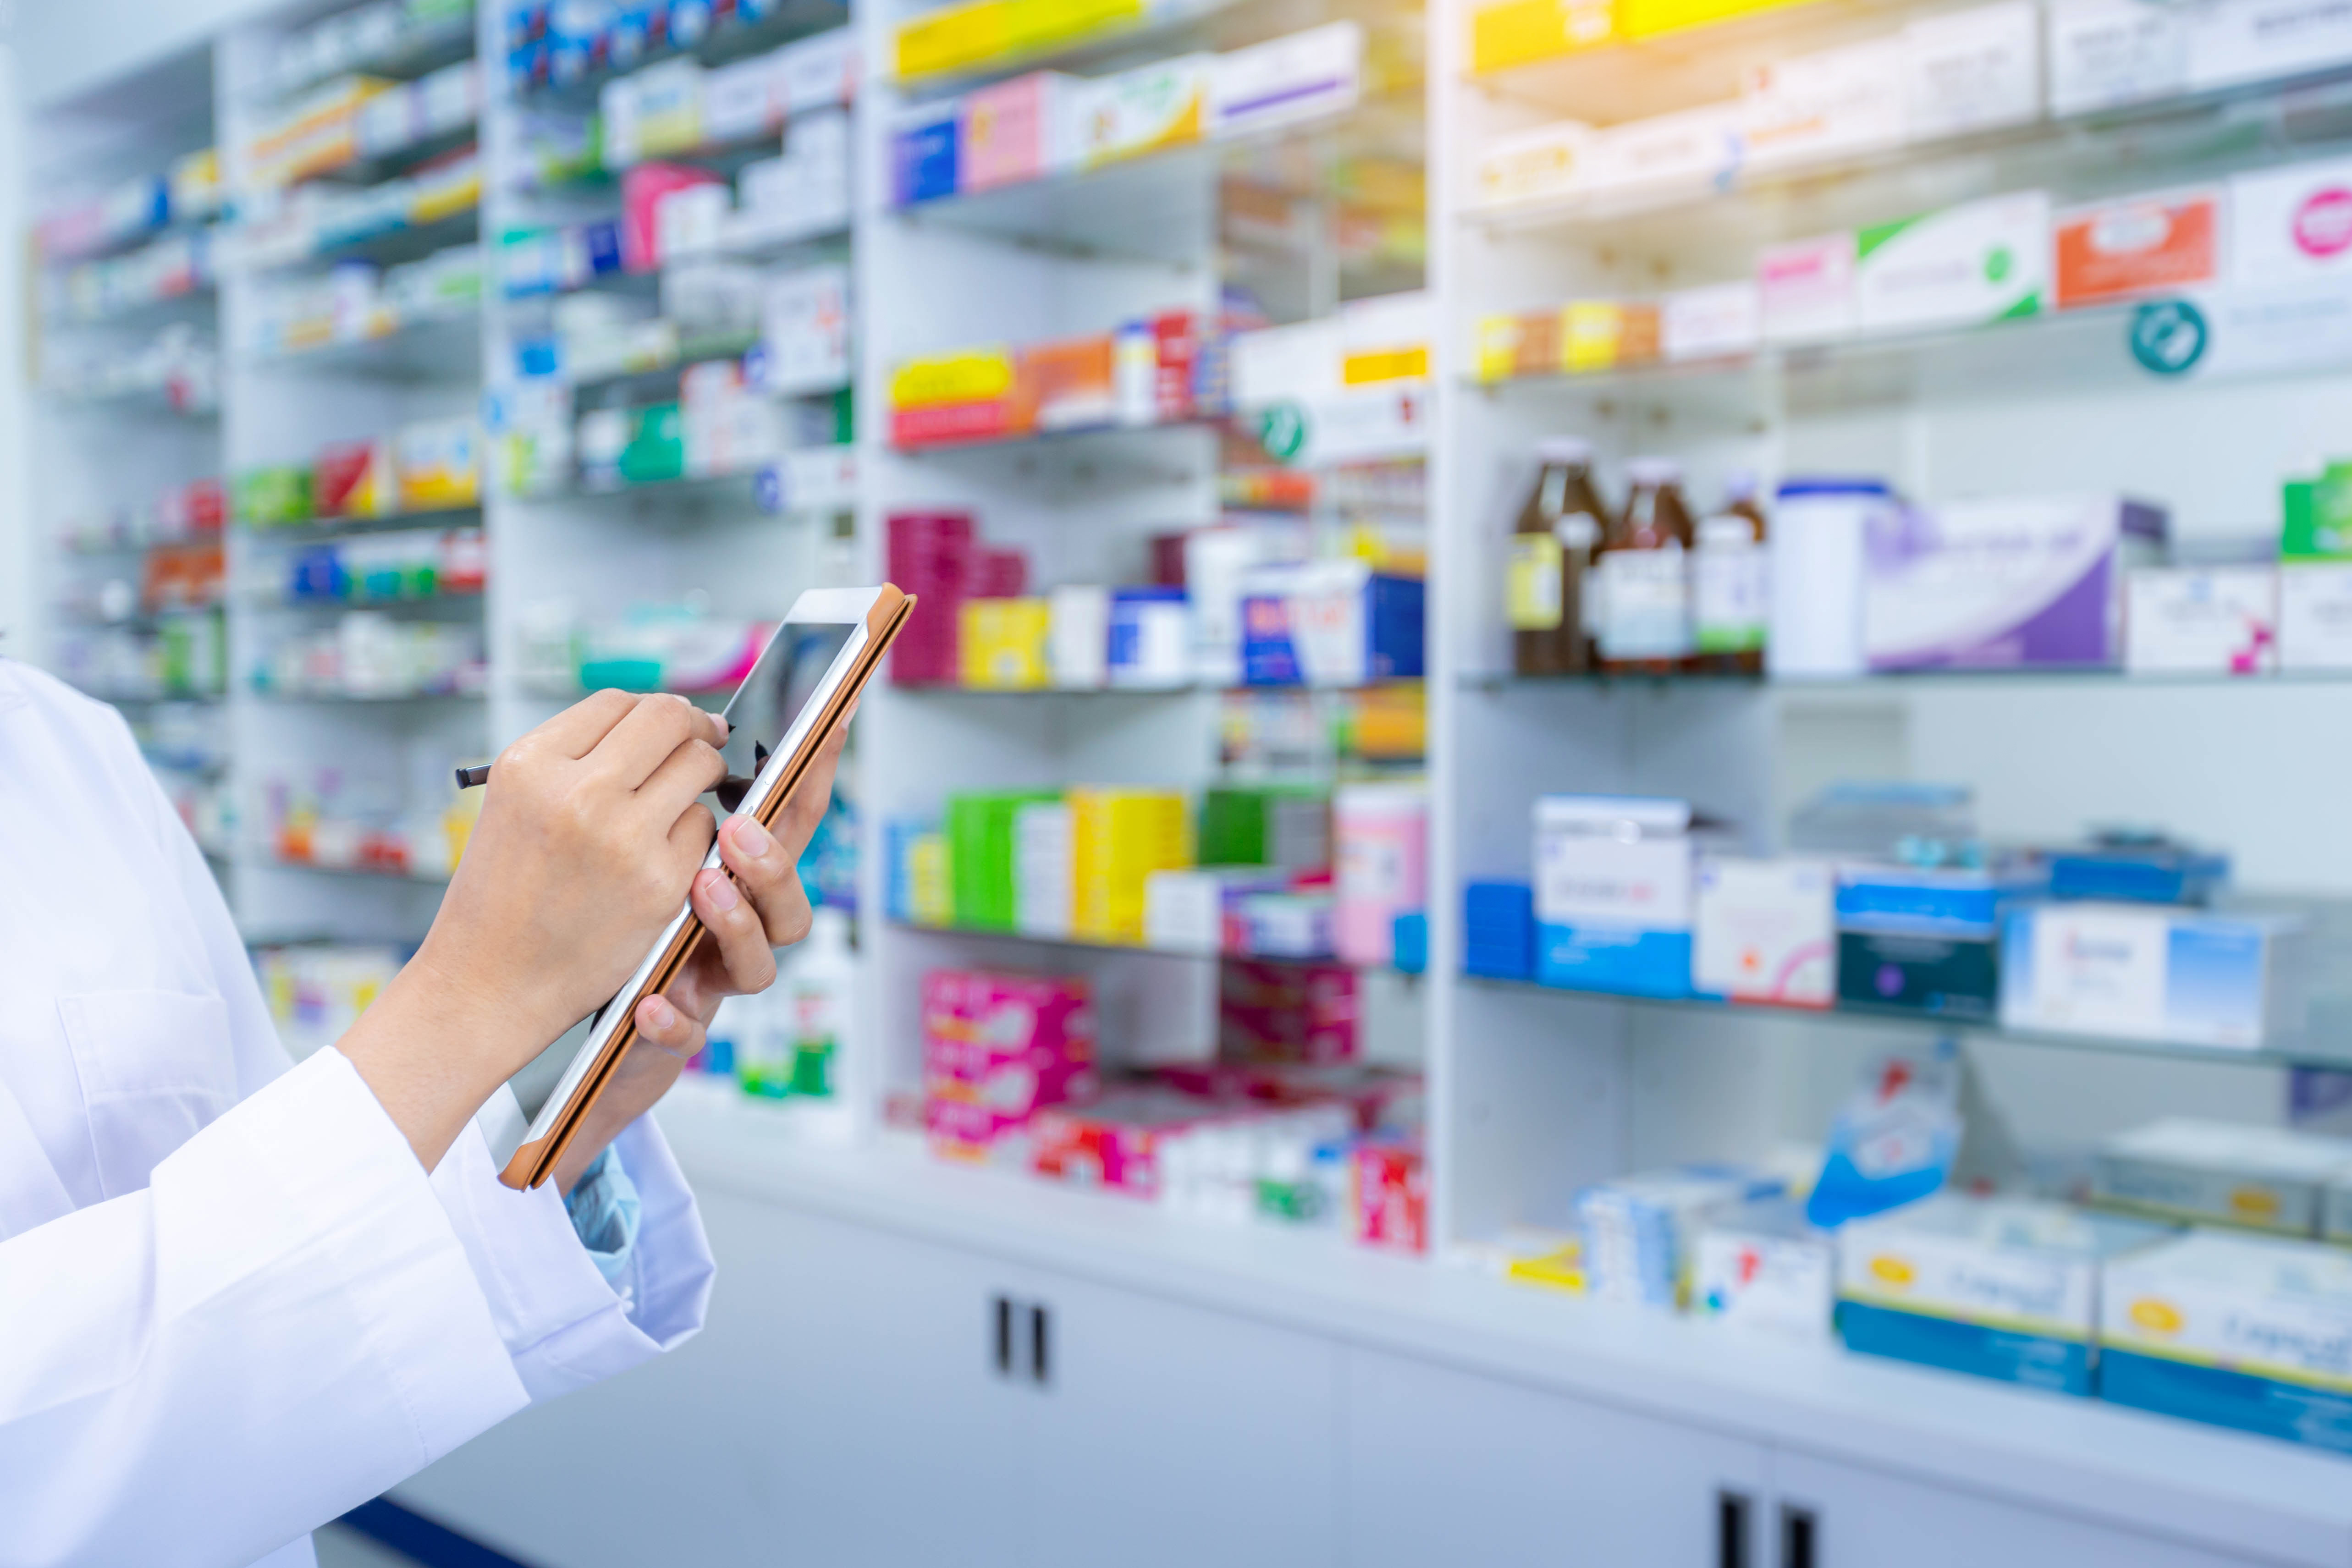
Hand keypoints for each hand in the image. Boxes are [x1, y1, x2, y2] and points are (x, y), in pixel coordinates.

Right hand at [339, 691, 727, 1171]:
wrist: (488, 983)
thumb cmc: (503, 895)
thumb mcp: (514, 804)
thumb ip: (574, 758)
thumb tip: (654, 722)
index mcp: (531, 764)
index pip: (618, 704)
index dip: (655, 710)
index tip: (674, 724)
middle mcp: (578, 791)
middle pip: (670, 721)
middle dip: (695, 730)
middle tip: (704, 745)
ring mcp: (624, 837)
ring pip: (699, 770)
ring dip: (702, 781)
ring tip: (684, 801)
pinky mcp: (661, 883)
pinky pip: (706, 832)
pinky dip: (696, 839)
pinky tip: (668, 858)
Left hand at [545, 717, 851, 1193]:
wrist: (538, 1019)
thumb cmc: (588, 926)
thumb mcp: (625, 855)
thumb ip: (658, 806)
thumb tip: (678, 728)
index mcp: (724, 877)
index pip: (783, 822)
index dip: (814, 776)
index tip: (834, 722)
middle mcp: (727, 928)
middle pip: (789, 898)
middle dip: (774, 863)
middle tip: (737, 830)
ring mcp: (702, 981)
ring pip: (758, 967)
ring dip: (737, 927)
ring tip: (699, 893)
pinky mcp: (669, 1033)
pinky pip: (688, 1033)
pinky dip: (672, 1019)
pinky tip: (646, 1004)